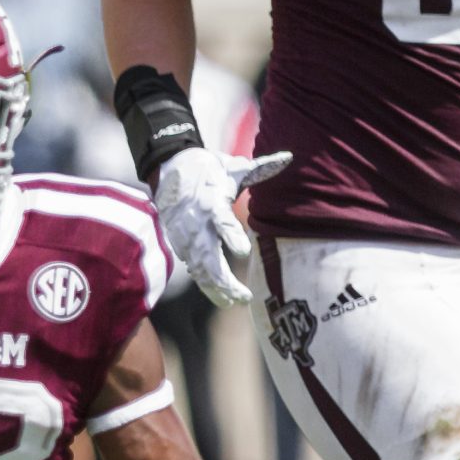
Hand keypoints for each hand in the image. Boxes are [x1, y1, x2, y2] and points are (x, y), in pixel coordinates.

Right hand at [152, 148, 287, 308]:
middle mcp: (197, 224)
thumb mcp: (234, 168)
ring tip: (234, 302)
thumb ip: (261, 168)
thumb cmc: (209, 172)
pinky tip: (220, 297)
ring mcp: (186, 238)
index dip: (232, 237)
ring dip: (216, 289)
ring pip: (200, 270)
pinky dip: (206, 284)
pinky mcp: (180, 245)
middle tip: (244, 296)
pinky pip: (194, 269)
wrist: (170, 171)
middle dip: (225, 281)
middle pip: (208, 259)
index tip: (244, 251)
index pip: (222, 223)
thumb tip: (289, 157)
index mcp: (212, 203)